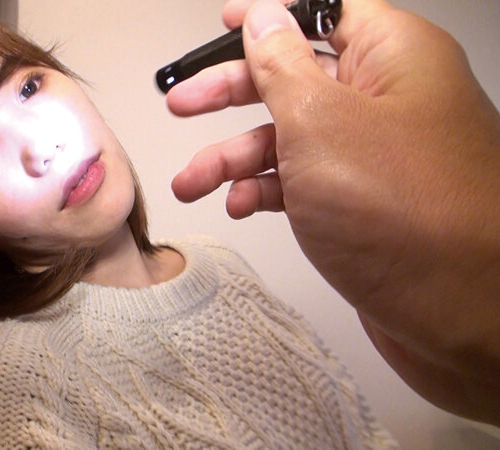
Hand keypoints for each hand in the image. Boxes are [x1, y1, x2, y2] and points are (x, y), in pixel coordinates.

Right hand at [167, 0, 499, 423]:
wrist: (457, 316)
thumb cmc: (407, 216)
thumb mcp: (321, 123)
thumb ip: (281, 66)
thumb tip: (263, 17)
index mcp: (393, 57)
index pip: (324, 11)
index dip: (271, 16)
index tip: (224, 21)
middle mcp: (388, 99)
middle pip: (295, 76)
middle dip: (232, 93)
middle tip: (183, 104)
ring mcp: (375, 153)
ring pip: (290, 136)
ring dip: (234, 156)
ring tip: (193, 182)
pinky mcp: (363, 200)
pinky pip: (303, 180)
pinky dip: (265, 191)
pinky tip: (239, 205)